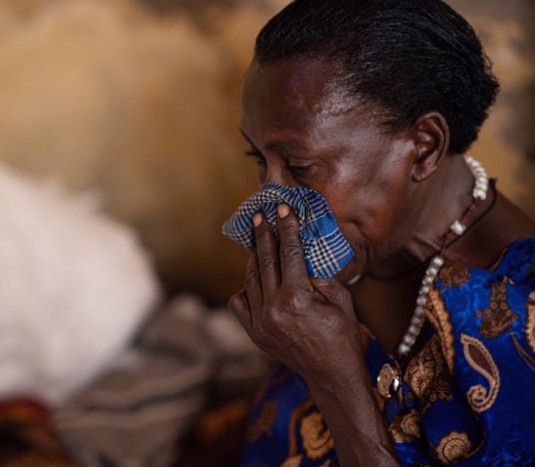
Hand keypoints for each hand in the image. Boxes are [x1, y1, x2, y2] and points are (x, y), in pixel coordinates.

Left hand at [228, 204, 362, 384]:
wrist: (331, 374)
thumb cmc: (342, 334)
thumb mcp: (340, 298)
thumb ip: (318, 273)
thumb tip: (302, 251)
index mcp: (296, 298)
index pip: (289, 253)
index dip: (287, 227)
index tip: (283, 209)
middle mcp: (273, 309)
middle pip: (265, 261)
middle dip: (263, 234)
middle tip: (260, 215)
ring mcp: (260, 323)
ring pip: (250, 280)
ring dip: (254, 259)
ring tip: (259, 242)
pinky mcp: (254, 333)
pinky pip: (240, 302)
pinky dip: (246, 288)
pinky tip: (255, 279)